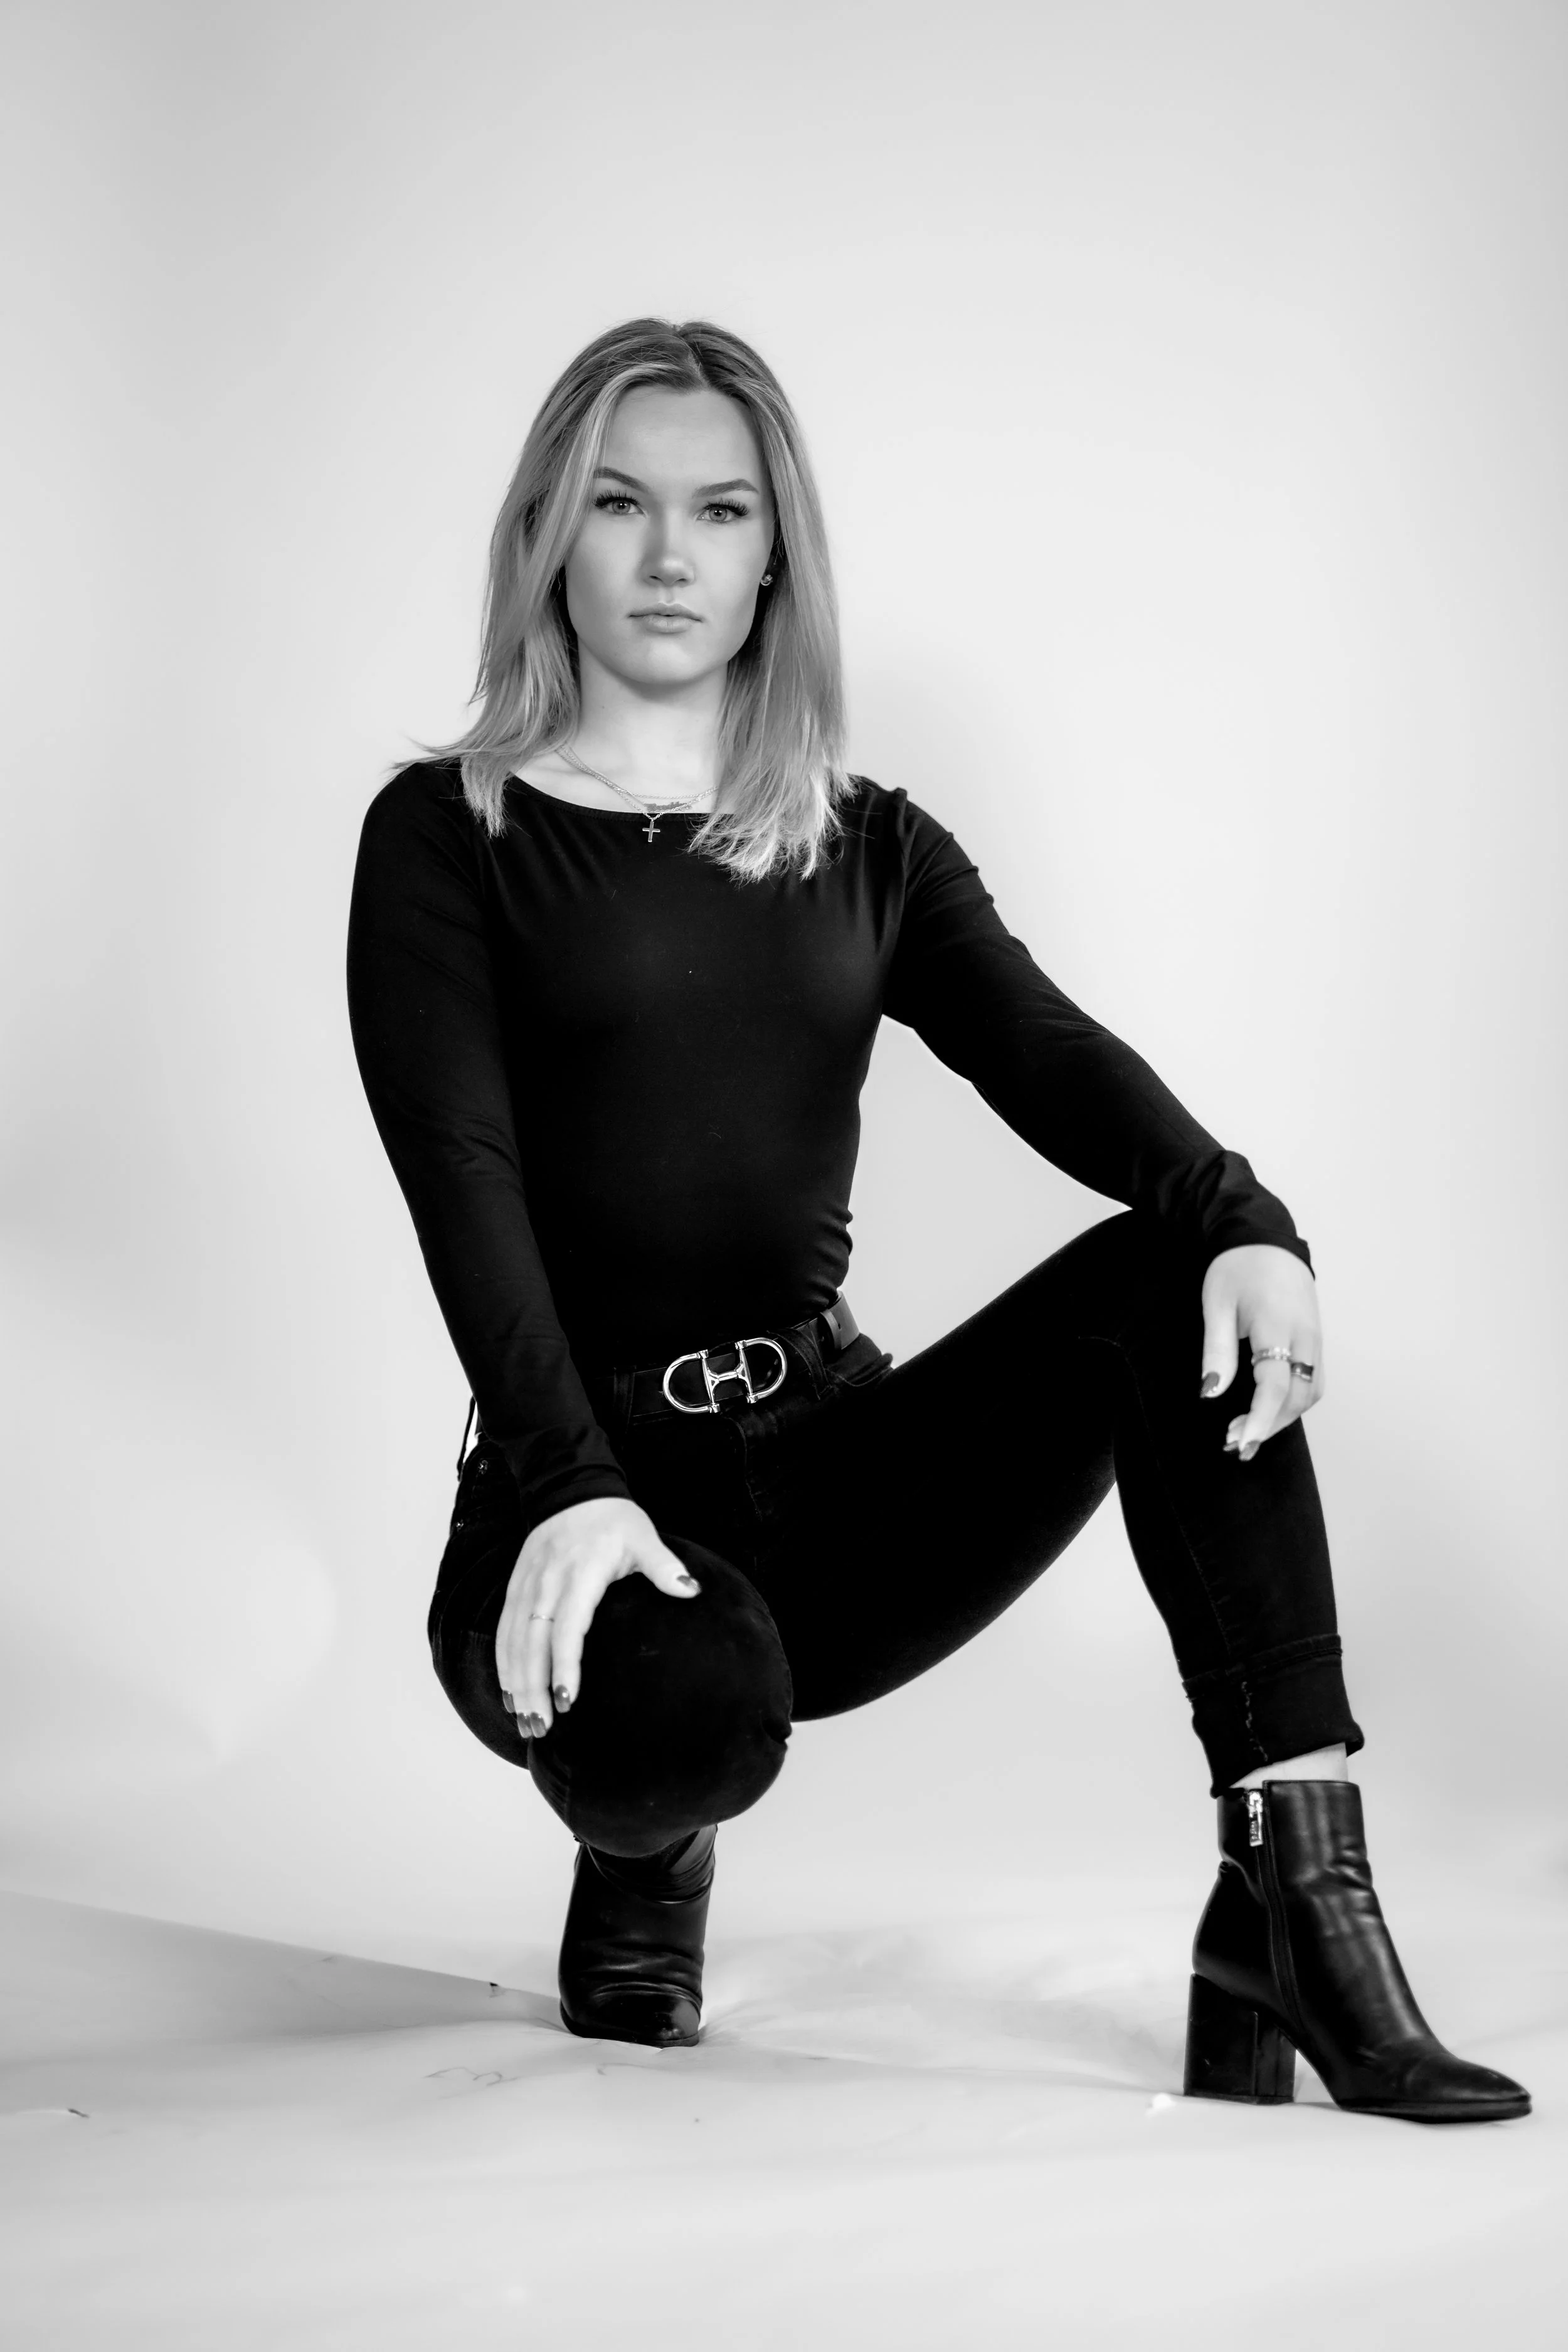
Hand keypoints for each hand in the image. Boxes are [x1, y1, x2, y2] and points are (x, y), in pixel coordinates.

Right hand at [494, 1495, 697, 1739]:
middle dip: (533, 1689)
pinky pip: (503, 1631)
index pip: (568, 1628)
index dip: (564, 1665)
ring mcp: (527, 1587)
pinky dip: (503, 1664)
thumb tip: (692, 1591)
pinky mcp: (515, 1588)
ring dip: (516, 1684)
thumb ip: (664, 1566)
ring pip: (514, 1642)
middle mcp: (547, 1584)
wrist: (571, 1489)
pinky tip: (509, 1693)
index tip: (566, 1699)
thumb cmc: (613, 1519)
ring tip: (525, 1722)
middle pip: (533, 1644)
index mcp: (580, 1575)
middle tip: (541, 1728)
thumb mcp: (643, 1537)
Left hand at [1200, 1243, 1324, 1460]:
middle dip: (1267, 1426)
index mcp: (1278, 1325)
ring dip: (1281, 1419)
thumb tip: (1211, 1393)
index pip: (1274, 1385)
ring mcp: (1316, 1339)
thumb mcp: (1216, 1305)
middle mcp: (1305, 1337)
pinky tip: (1266, 1412)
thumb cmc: (1236, 1268)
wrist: (1266, 1239)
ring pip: (1309, 1394)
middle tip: (1231, 1443)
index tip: (1239, 1442)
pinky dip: (1292, 1403)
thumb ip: (1217, 1351)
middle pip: (1296, 1397)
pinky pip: (1312, 1382)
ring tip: (1244, 1433)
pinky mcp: (1316, 1341)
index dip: (1259, 1419)